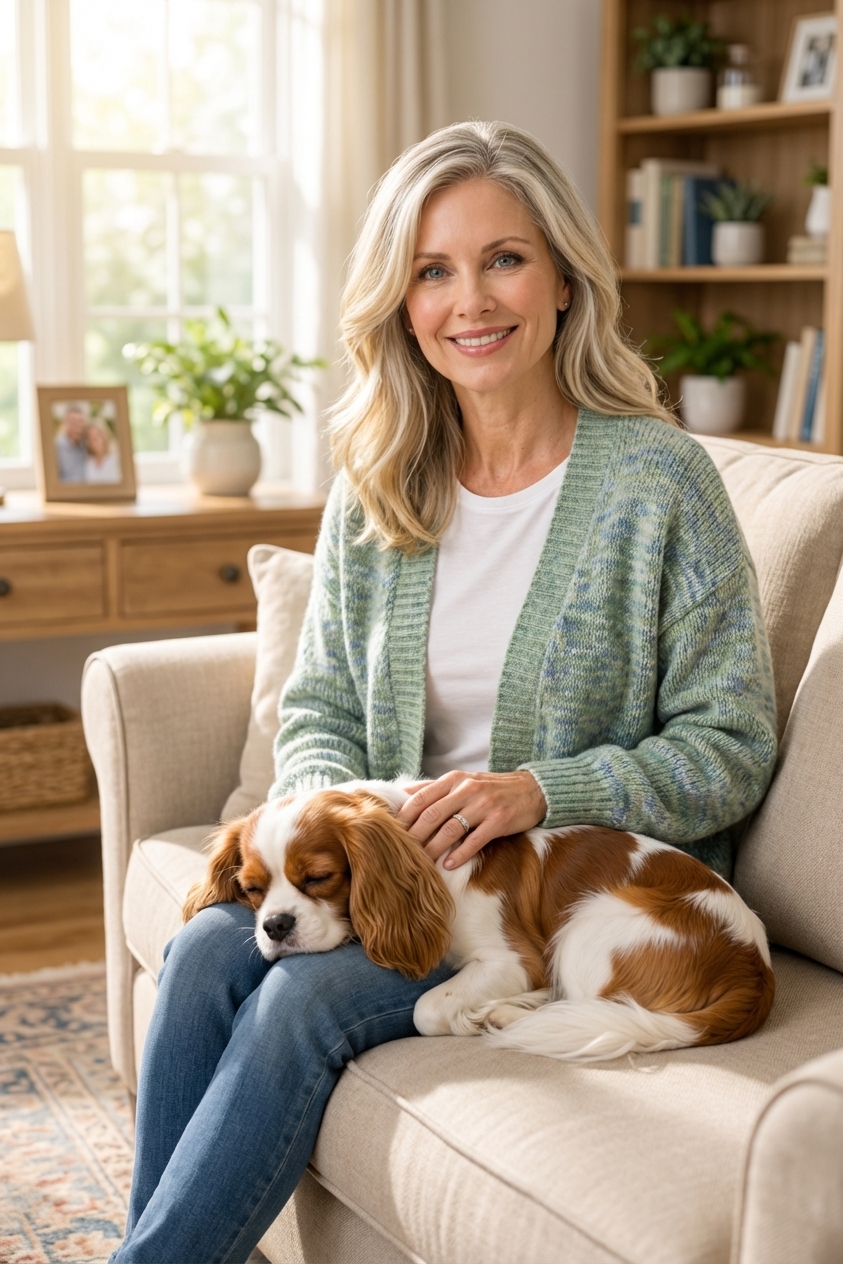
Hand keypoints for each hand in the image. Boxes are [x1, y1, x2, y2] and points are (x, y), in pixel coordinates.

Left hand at [396, 770, 546, 868]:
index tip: (392, 833)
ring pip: (450, 829)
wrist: (533, 789)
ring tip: (422, 863)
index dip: (403, 817)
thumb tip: (402, 794)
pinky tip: (449, 865)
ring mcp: (484, 805)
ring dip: (433, 849)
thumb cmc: (491, 788)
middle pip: (431, 815)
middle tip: (402, 853)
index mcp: (454, 780)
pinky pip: (475, 840)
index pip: (420, 798)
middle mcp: (467, 790)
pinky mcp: (499, 821)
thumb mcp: (463, 781)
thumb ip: (435, 788)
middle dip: (414, 836)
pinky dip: (460, 854)